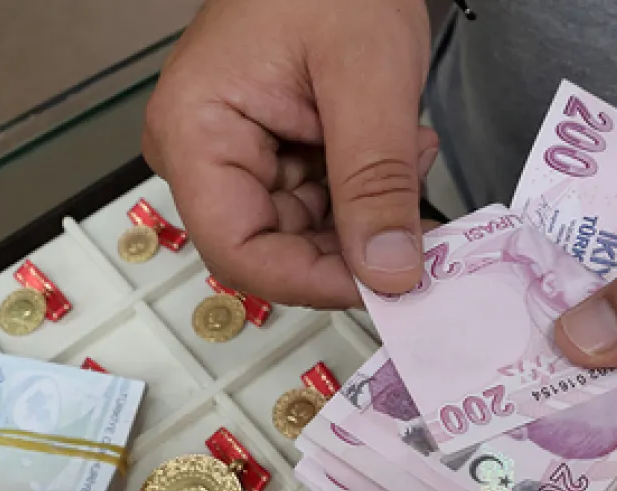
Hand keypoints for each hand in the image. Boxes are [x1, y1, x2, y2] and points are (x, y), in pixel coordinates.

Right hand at [142, 0, 436, 307]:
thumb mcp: (368, 80)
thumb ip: (376, 183)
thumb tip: (388, 273)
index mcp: (195, 134)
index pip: (240, 252)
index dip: (314, 282)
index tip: (386, 283)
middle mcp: (201, 153)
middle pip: (274, 247)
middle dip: (354, 243)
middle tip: (422, 222)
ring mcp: (234, 152)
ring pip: (304, 230)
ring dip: (369, 212)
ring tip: (411, 156)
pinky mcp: (268, 149)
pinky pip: (317, 199)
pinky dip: (366, 189)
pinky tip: (397, 151)